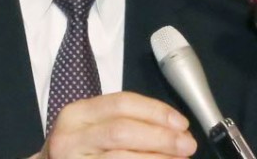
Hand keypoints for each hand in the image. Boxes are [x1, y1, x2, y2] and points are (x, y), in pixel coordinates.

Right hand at [37, 92, 195, 158]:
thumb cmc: (80, 150)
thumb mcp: (93, 128)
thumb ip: (127, 122)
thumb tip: (174, 128)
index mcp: (76, 114)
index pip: (121, 103)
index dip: (155, 112)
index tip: (182, 123)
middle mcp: (69, 138)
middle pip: (122, 131)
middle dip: (160, 138)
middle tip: (187, 145)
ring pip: (120, 158)